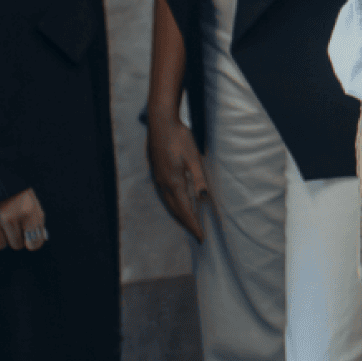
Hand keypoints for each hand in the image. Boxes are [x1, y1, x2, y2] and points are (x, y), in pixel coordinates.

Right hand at [0, 188, 46, 250]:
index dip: (33, 243)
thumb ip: (35, 218)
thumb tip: (38, 239)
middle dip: (15, 237)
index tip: (30, 242)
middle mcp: (10, 218)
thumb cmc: (10, 183)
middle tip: (12, 225)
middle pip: (16, 244)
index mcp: (28, 210)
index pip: (34, 242)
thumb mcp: (29, 196)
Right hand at [146, 111, 210, 241]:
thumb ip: (199, 178)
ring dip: (179, 216)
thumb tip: (204, 198)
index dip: (193, 224)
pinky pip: (165, 196)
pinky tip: (177, 204)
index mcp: (174, 182)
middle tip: (197, 235)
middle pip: (175, 210)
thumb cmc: (180, 138)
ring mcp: (158, 179)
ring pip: (169, 204)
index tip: (201, 237)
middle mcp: (164, 184)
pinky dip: (173, 205)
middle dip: (187, 224)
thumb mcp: (194, 157)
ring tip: (189, 224)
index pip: (185, 210)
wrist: (161, 123)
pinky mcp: (157, 173)